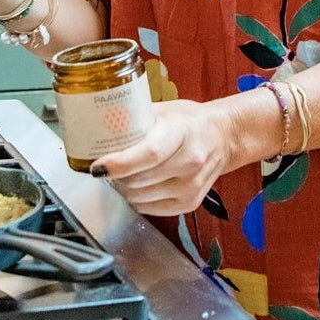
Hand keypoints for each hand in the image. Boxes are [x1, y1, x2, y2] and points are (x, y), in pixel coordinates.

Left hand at [90, 100, 231, 216]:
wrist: (223, 137)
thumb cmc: (187, 121)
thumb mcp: (162, 110)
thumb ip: (133, 119)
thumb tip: (97, 128)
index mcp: (182, 132)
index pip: (149, 153)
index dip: (120, 163)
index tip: (98, 166)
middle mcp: (190, 162)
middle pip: (140, 180)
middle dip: (115, 177)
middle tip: (106, 168)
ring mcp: (192, 186)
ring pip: (141, 198)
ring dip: (124, 189)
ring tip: (123, 175)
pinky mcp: (190, 203)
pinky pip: (150, 209)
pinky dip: (137, 199)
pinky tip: (137, 186)